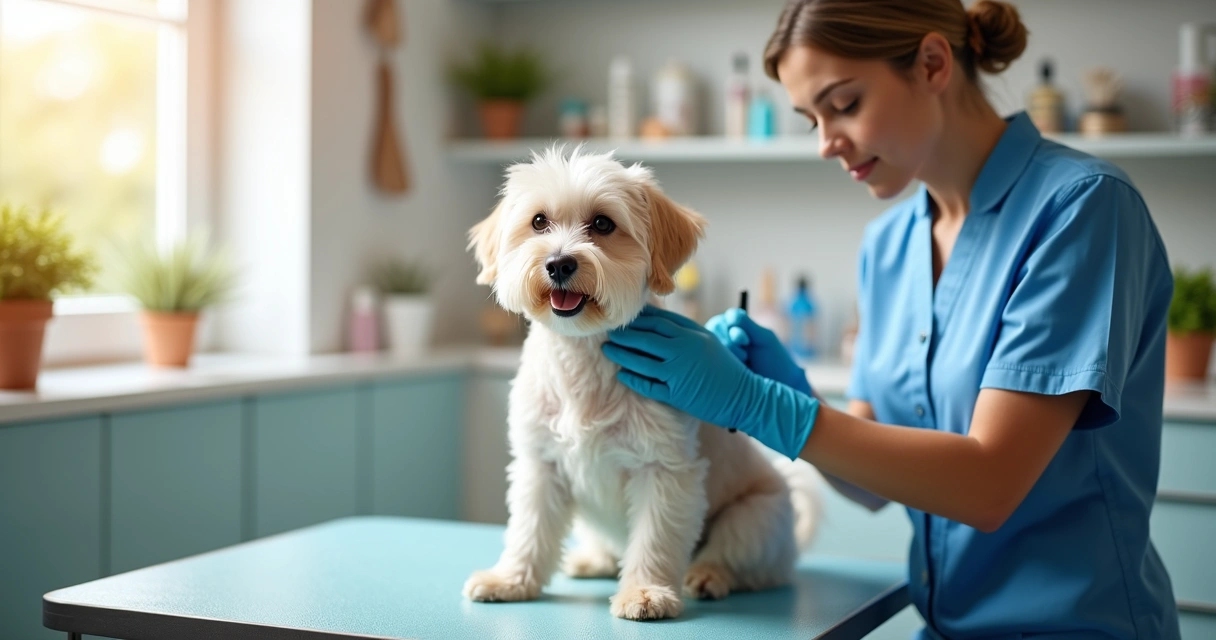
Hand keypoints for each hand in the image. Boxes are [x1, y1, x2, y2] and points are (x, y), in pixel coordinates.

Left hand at [601, 305, 819, 458]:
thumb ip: (687, 333)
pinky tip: (622, 374)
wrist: (746, 396)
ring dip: (622, 354)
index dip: (640, 319)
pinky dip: (633, 378)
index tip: (625, 317)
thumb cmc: (727, 369)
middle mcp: (685, 349)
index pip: (660, 321)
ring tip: (608, 350)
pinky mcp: (677, 393)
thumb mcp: (710, 343)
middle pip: (646, 337)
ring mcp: (679, 371)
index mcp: (694, 334)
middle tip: (609, 331)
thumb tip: (662, 325)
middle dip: (625, 333)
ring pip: (641, 359)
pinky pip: (648, 384)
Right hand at [706, 309, 812, 396]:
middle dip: (730, 341)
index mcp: (738, 327)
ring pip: (711, 343)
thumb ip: (747, 324)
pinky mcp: (714, 368)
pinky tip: (732, 372)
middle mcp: (725, 337)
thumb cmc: (775, 361)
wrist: (779, 388)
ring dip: (728, 353)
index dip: (734, 328)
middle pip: (714, 327)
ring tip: (742, 363)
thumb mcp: (764, 338)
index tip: (747, 341)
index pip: (725, 319)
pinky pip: (708, 360)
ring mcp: (718, 353)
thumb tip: (729, 317)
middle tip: (745, 354)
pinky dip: (721, 364)